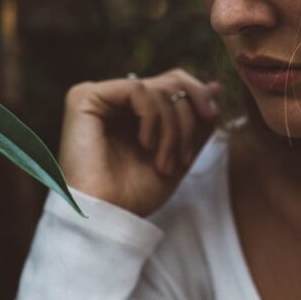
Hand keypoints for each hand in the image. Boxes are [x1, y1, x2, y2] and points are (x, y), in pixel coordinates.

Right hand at [57, 69, 221, 216]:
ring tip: (166, 163)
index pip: (173, 84)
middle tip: (187, 154)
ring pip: (157, 88)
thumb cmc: (136, 195)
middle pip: (169, 81)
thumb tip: (215, 86)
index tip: (213, 118)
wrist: (107, 217)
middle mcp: (115, 101)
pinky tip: (146, 144)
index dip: (199, 95)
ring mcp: (99, 98)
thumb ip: (197, 122)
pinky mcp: (85, 98)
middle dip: (188, 117)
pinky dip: (152, 117)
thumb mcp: (179, 156)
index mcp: (134, 112)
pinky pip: (137, 89)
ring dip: (172, 129)